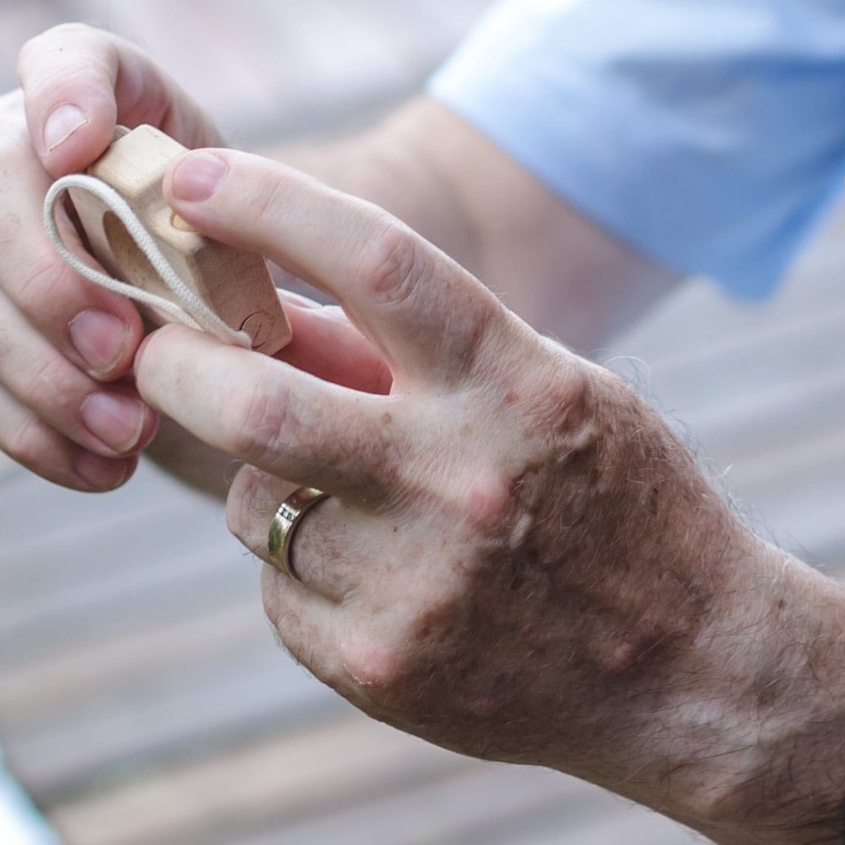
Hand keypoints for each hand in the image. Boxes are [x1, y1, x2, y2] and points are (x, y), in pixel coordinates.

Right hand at [0, 26, 223, 488]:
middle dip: (48, 279)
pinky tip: (100, 468)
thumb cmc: (231, 226)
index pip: (63, 59)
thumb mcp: (254, 202)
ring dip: (40, 374)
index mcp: (90, 88)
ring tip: (129, 431)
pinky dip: (27, 430)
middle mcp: (2, 147)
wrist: (202, 284)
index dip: (59, 95)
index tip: (79, 146)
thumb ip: (236, 202)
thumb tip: (218, 225)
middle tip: (123, 350)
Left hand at [130, 149, 844, 844]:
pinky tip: (379, 575)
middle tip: (156, 352)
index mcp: (515, 380)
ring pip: (255, 501)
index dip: (268, 206)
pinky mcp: (377, 665)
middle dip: (175, 365)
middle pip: (254, 399)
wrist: (689, 663)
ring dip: (263, 479)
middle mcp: (459, 475)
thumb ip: (427, 352)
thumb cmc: (614, 497)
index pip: (374, 260)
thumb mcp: (554, 389)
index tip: (190, 179)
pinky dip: (302, 567)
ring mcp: (414, 580)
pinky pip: (280, 590)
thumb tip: (273, 308)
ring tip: (326, 487)